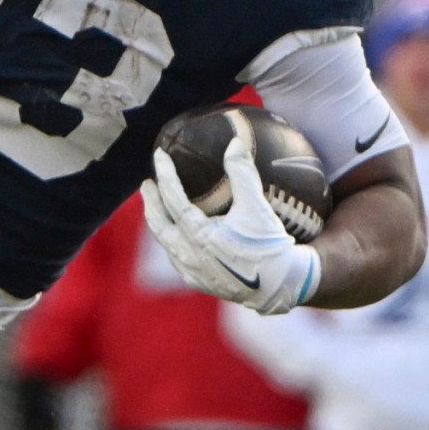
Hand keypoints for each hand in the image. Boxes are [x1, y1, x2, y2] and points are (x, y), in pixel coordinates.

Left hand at [143, 122, 320, 314]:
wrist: (280, 287)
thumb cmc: (270, 246)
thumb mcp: (258, 208)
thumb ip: (243, 174)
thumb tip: (234, 142)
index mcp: (200, 235)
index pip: (173, 199)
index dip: (165, 175)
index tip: (159, 156)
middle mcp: (188, 255)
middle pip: (158, 223)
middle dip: (151, 200)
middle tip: (148, 182)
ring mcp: (190, 270)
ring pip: (165, 241)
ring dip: (160, 221)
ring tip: (159, 205)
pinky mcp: (196, 281)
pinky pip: (175, 257)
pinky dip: (172, 240)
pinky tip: (176, 233)